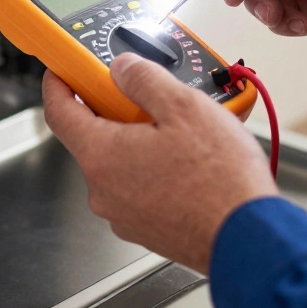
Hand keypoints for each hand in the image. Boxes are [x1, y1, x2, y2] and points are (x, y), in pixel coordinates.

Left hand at [42, 54, 275, 273]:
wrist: (248, 239)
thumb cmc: (219, 181)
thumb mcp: (184, 106)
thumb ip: (144, 79)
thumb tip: (122, 68)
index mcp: (102, 156)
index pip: (59, 112)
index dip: (58, 85)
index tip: (62, 72)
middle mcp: (104, 190)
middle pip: (94, 137)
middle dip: (116, 112)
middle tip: (148, 96)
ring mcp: (124, 214)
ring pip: (121, 163)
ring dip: (141, 141)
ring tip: (183, 132)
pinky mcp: (147, 229)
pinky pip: (140, 188)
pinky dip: (155, 169)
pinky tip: (190, 162)